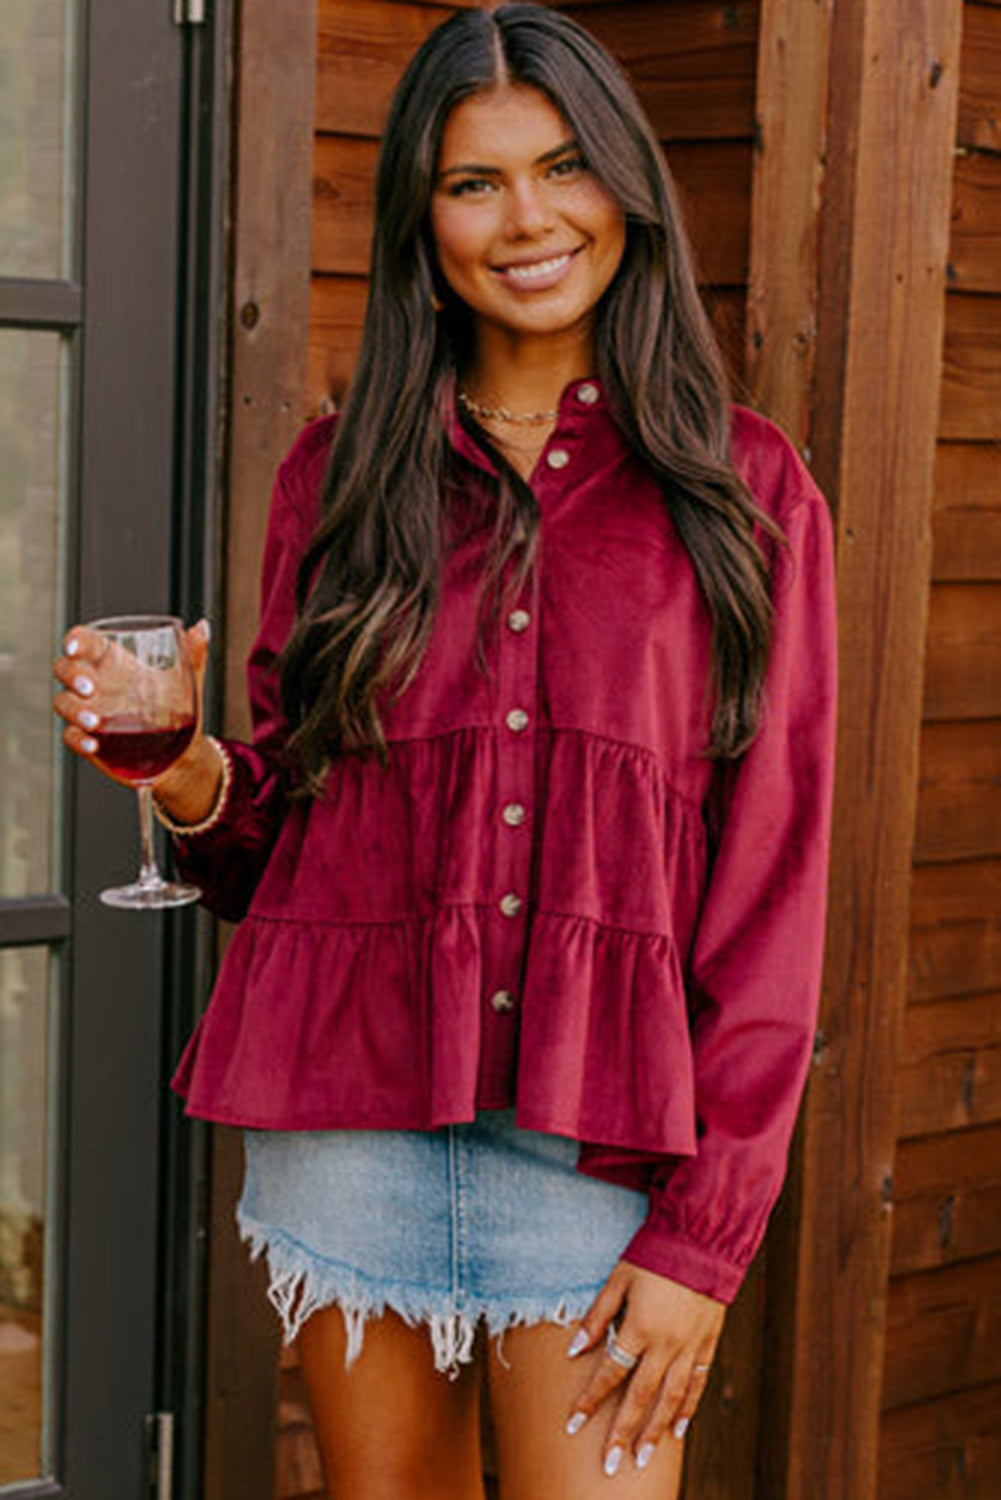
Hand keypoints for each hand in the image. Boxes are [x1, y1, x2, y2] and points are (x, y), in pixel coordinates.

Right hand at [53, 619, 210, 787]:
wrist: (180, 751)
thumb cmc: (177, 708)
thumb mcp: (186, 679)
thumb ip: (192, 653)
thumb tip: (203, 627)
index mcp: (113, 661)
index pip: (84, 641)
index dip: (74, 640)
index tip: (74, 646)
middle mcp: (96, 684)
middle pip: (64, 669)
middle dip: (71, 675)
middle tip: (89, 687)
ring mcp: (89, 711)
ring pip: (63, 703)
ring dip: (74, 710)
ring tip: (95, 721)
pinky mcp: (90, 739)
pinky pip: (72, 737)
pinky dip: (79, 740)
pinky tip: (94, 744)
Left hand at [564, 1260, 724, 1476]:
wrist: (703, 1237)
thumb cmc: (654, 1253)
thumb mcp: (618, 1278)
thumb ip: (597, 1316)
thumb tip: (574, 1349)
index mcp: (640, 1327)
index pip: (610, 1373)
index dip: (590, 1400)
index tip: (573, 1425)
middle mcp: (666, 1344)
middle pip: (641, 1397)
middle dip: (623, 1433)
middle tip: (610, 1466)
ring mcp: (690, 1346)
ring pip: (672, 1398)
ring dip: (655, 1430)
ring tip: (642, 1457)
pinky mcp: (708, 1341)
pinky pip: (698, 1382)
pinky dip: (688, 1408)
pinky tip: (678, 1428)